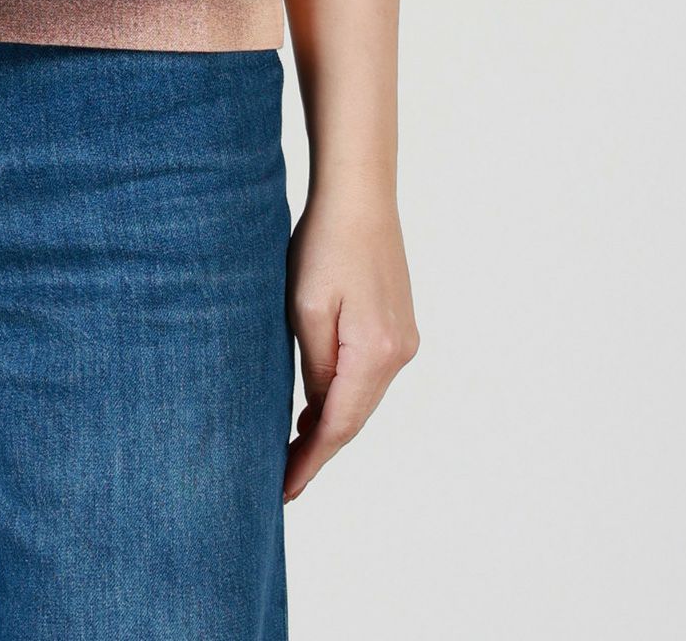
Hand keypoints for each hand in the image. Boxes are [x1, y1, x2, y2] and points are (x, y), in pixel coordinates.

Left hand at [284, 184, 417, 501]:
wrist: (359, 195)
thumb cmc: (324, 244)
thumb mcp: (305, 308)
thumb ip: (315, 366)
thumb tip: (319, 407)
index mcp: (375, 353)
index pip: (338, 426)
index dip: (310, 461)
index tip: (283, 490)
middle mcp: (399, 354)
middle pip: (354, 418)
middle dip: (318, 449)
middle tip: (281, 478)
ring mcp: (404, 340)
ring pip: (361, 398)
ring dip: (330, 422)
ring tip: (292, 449)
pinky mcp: (397, 325)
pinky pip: (367, 375)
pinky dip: (343, 395)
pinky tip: (318, 404)